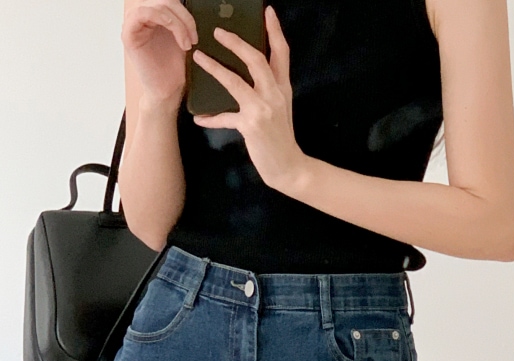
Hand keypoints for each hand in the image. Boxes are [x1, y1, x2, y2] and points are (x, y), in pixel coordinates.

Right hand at [121, 0, 197, 104]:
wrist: (167, 90)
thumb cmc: (172, 67)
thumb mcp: (181, 36)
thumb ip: (179, 19)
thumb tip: (188, 6)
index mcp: (152, 16)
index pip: (168, 1)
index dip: (185, 12)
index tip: (195, 33)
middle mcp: (140, 17)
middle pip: (163, 0)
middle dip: (184, 17)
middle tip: (193, 38)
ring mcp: (133, 24)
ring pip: (156, 5)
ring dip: (177, 23)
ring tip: (186, 43)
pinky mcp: (129, 34)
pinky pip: (143, 13)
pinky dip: (163, 20)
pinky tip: (176, 36)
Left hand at [191, 6, 306, 192]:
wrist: (289, 168)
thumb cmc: (281, 139)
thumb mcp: (280, 109)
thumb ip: (269, 90)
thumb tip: (247, 75)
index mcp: (283, 88)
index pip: (282, 53)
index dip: (275, 31)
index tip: (267, 11)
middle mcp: (274, 94)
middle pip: (256, 59)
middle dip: (236, 43)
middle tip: (218, 31)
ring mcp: (263, 109)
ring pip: (235, 81)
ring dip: (215, 68)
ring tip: (199, 57)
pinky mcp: (251, 126)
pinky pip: (226, 117)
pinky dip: (211, 118)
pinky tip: (199, 118)